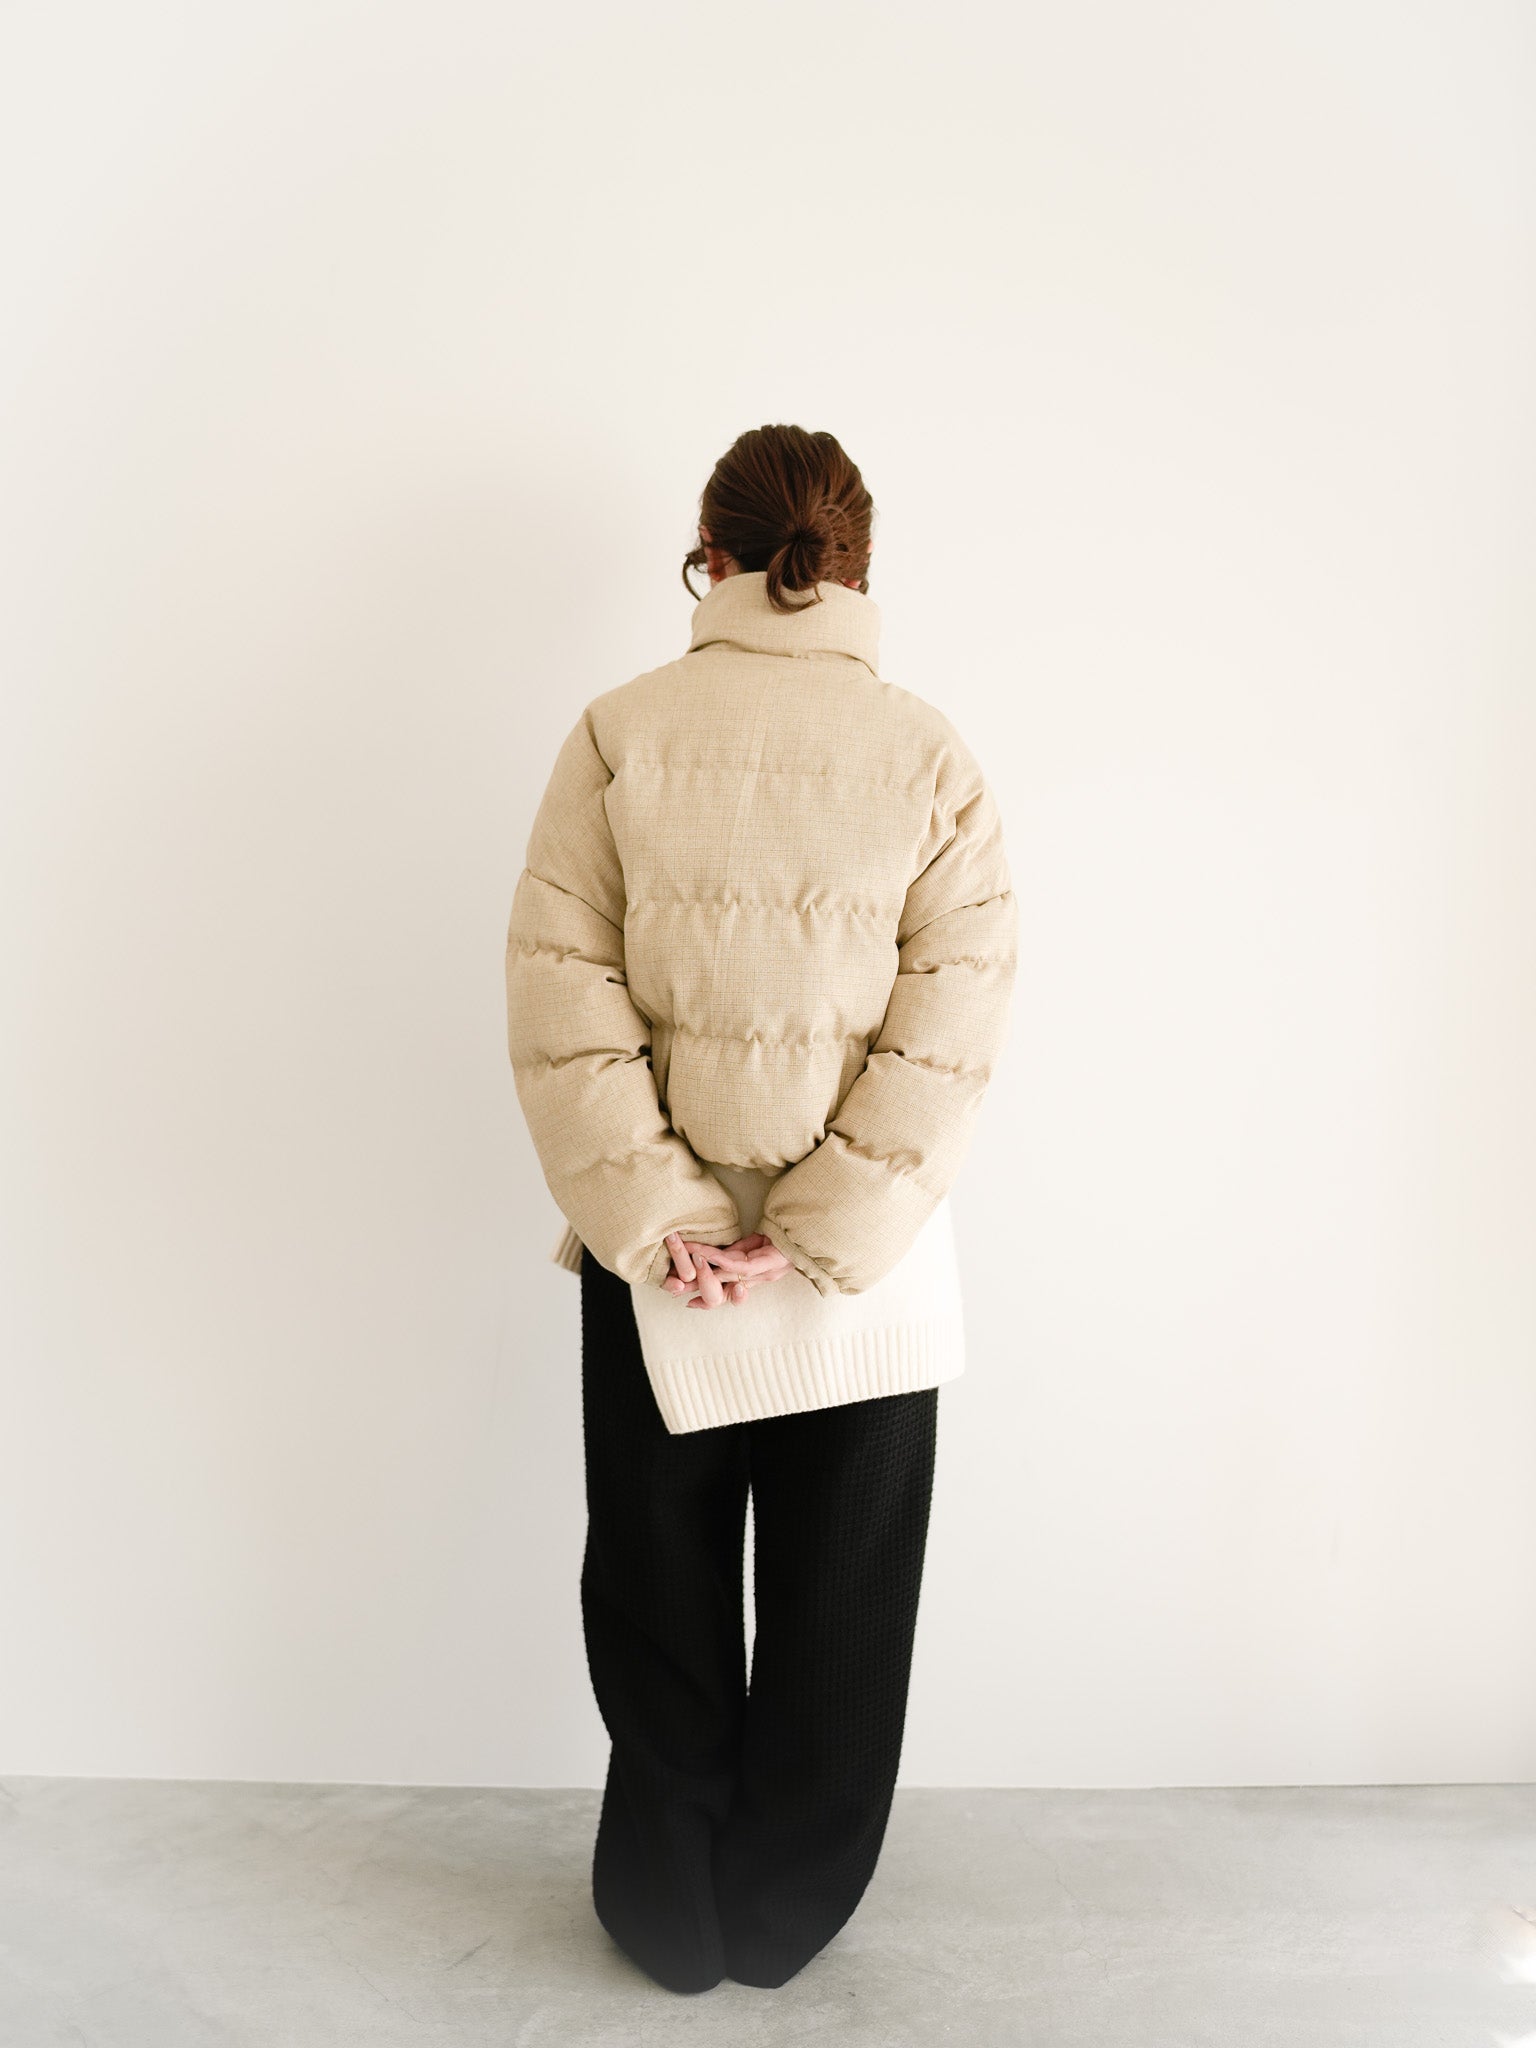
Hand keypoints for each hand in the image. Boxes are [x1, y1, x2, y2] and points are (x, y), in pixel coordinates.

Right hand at [662, 1231, 791, 1307]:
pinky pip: (736, 1264)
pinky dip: (716, 1259)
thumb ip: (737, 1250)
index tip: (686, 1303)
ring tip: (683, 1258)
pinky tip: (702, 1253)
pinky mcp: (766, 1264)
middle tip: (672, 1283)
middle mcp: (755, 1280)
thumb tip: (716, 1252)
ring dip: (701, 1268)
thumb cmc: (784, 1237)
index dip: (705, 1300)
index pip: (724, 1294)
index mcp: (752, 1277)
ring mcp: (761, 1274)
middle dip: (695, 1286)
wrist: (811, 1232)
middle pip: (720, 1291)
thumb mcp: (755, 1243)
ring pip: (723, 1277)